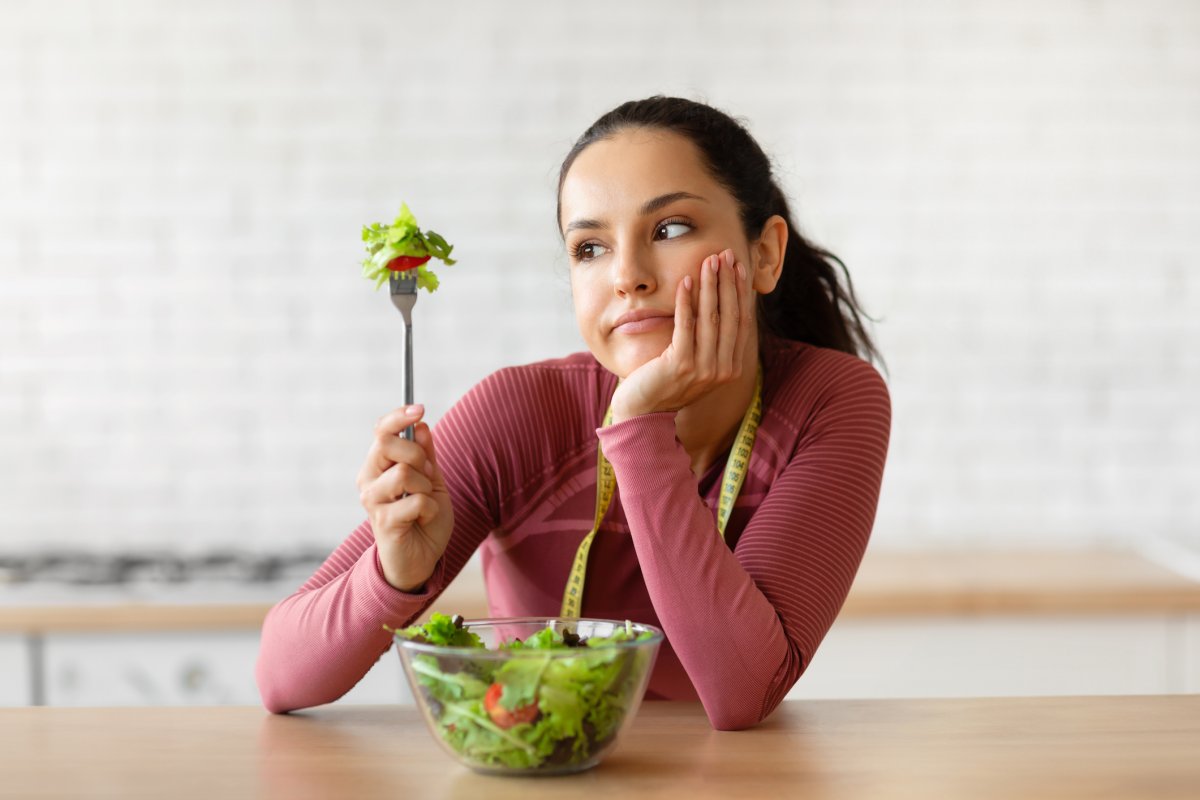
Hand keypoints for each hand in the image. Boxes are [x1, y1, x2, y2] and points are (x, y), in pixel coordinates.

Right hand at [356, 404, 453, 591]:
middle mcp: (369, 479)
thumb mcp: (432, 481)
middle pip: (388, 444)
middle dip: (418, 456)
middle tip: (426, 477)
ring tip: (425, 503)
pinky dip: (430, 510)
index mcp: (378, 466)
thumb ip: (426, 455)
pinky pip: (417, 501)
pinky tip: (423, 520)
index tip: (419, 408)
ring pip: (405, 472)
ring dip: (426, 487)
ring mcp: (372, 500)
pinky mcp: (383, 521)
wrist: (420, 560)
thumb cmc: (424, 518)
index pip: (381, 431)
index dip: (399, 416)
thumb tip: (422, 425)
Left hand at [609, 248, 753, 421]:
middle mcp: (723, 370)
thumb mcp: (695, 362)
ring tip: (709, 261)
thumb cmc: (665, 383)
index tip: (738, 266)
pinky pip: (686, 326)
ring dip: (711, 285)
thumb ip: (710, 341)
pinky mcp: (681, 366)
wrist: (643, 413)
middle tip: (726, 255)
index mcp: (731, 368)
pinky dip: (687, 301)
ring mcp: (704, 370)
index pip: (741, 322)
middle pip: (730, 316)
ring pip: (711, 318)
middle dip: (728, 282)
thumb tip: (718, 302)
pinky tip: (686, 282)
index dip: (740, 292)